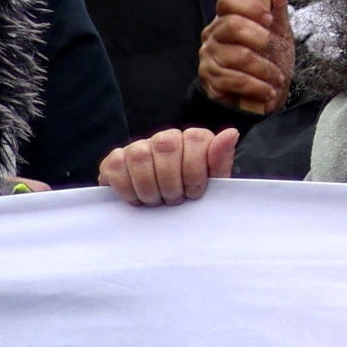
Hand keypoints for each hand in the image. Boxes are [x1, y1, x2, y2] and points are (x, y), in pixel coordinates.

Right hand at [97, 127, 234, 205]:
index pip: (196, 139)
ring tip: (157, 201)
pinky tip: (137, 199)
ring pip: (140, 156)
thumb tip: (231, 133)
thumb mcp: (212, 183)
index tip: (194, 193)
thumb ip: (220, 160)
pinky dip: (127, 189)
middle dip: (171, 182)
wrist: (161, 213)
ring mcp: (138, 147)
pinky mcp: (116, 160)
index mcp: (193, 140)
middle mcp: (166, 138)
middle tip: (174, 200)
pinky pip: (116, 167)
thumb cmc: (189, 196)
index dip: (195, 171)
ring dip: (149, 188)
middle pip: (166, 146)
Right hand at [195, 0, 291, 118]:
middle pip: (232, 25)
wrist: (264, 94)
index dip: (249, 5)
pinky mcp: (210, 82)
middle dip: (261, 39)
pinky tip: (267, 90)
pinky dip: (257, 87)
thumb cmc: (270, 58)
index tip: (268, 18)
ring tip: (276, 77)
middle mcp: (213, 34)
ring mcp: (209, 58)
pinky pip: (234, 80)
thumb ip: (277, 3)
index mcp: (228, 16)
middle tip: (275, 49)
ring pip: (237, 56)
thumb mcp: (279, 29)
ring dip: (264, 69)